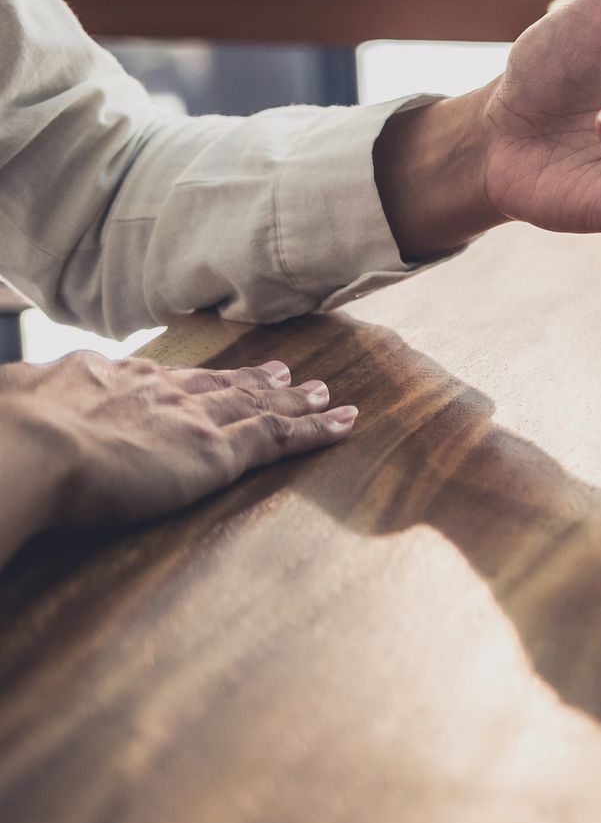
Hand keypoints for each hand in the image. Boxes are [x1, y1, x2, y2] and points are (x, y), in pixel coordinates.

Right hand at [0, 353, 356, 563]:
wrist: (26, 444)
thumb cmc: (4, 436)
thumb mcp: (14, 407)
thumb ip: (28, 405)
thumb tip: (15, 408)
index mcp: (109, 378)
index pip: (165, 378)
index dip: (197, 376)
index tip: (214, 371)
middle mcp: (160, 391)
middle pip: (221, 384)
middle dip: (259, 380)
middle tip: (291, 372)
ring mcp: (193, 418)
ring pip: (261, 405)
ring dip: (297, 399)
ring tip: (327, 394)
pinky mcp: (217, 451)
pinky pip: (280, 437)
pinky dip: (316, 429)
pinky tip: (344, 424)